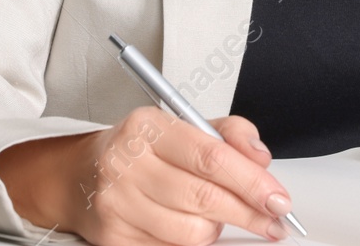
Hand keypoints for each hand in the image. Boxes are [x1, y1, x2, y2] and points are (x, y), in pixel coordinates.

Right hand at [0, 108, 295, 245]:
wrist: (81, 176)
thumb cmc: (141, 150)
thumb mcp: (183, 126)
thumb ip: (228, 134)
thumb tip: (260, 157)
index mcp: (148, 127)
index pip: (210, 156)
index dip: (252, 182)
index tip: (278, 199)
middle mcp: (127, 163)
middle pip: (205, 198)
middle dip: (249, 214)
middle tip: (273, 221)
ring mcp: (117, 203)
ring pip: (193, 232)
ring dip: (216, 229)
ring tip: (215, 216)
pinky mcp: (115, 238)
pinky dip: (190, 241)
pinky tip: (187, 225)